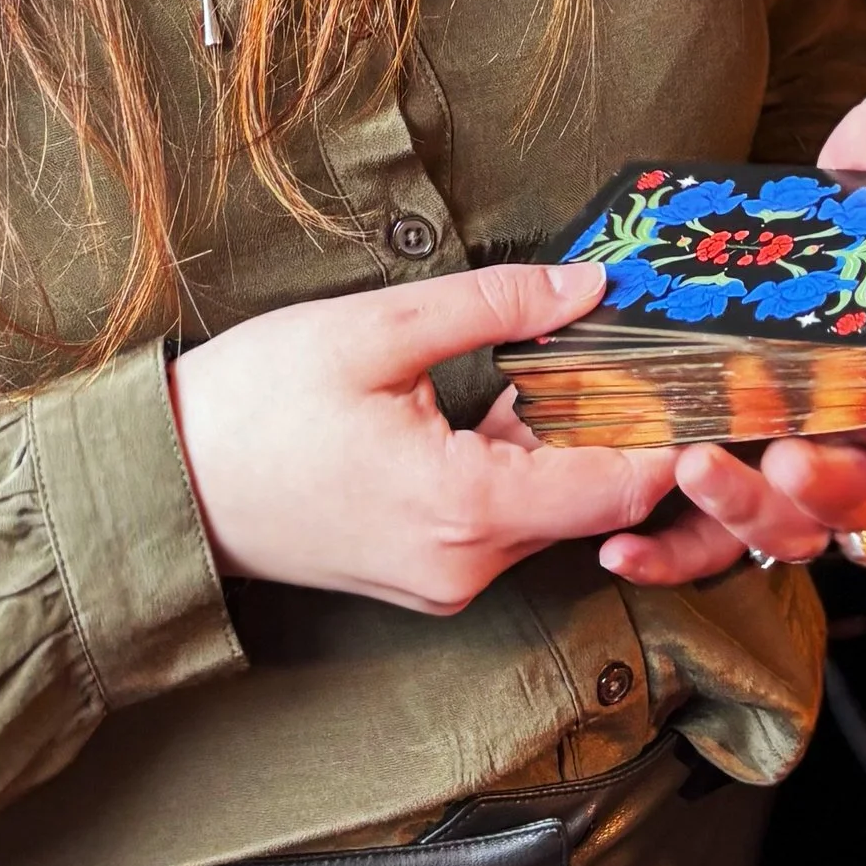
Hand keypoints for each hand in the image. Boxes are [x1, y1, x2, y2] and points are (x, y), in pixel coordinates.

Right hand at [169, 261, 680, 615]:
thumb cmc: (253, 404)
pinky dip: (518, 462)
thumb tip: (588, 286)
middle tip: (647, 338)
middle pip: (589, 498)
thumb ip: (494, 306)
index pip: (619, 484)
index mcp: (465, 511)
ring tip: (582, 353)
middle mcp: (466, 566)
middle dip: (622, 420)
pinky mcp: (423, 574)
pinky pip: (501, 519)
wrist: (166, 482)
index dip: (669, 427)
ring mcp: (443, 579)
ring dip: (566, 438)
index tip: (699, 368)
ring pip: (545, 507)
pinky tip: (514, 396)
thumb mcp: (375, 330)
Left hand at [591, 91, 865, 590]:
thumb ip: (846, 178)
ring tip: (691, 464)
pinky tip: (621, 548)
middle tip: (791, 454)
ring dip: (742, 508)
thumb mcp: (810, 225)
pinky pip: (697, 557)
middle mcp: (837, 455)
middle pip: (855, 497)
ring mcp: (775, 495)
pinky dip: (664, 557)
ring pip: (781, 532)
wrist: (690, 324)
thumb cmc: (776, 282)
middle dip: (831, 483)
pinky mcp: (710, 523)